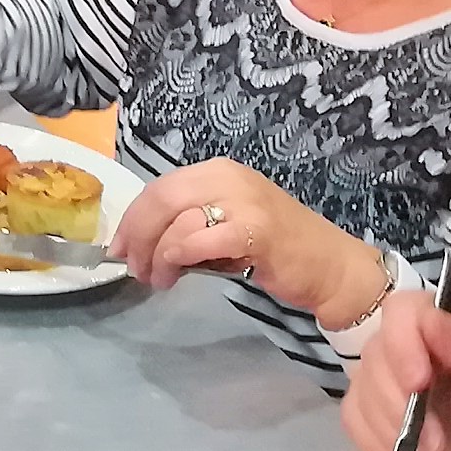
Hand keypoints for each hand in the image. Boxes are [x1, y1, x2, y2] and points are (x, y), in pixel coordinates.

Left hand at [111, 159, 378, 319]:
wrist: (332, 266)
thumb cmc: (278, 248)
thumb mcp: (227, 224)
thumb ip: (190, 224)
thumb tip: (142, 243)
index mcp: (217, 171)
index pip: (159, 187)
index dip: (132, 218)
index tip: (118, 247)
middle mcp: (228, 177)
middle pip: (161, 198)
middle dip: (137, 235)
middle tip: (131, 267)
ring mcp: (243, 200)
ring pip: (176, 219)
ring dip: (156, 254)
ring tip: (157, 279)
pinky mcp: (255, 229)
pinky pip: (200, 238)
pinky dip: (178, 255)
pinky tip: (174, 273)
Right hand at [341, 298, 450, 450]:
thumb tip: (429, 315)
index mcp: (449, 328)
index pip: (403, 310)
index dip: (402, 343)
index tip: (419, 385)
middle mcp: (413, 345)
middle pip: (375, 352)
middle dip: (400, 400)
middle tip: (436, 438)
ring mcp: (389, 378)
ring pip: (360, 387)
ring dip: (392, 425)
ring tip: (431, 448)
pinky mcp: (372, 409)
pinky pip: (353, 415)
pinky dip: (376, 438)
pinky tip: (405, 449)